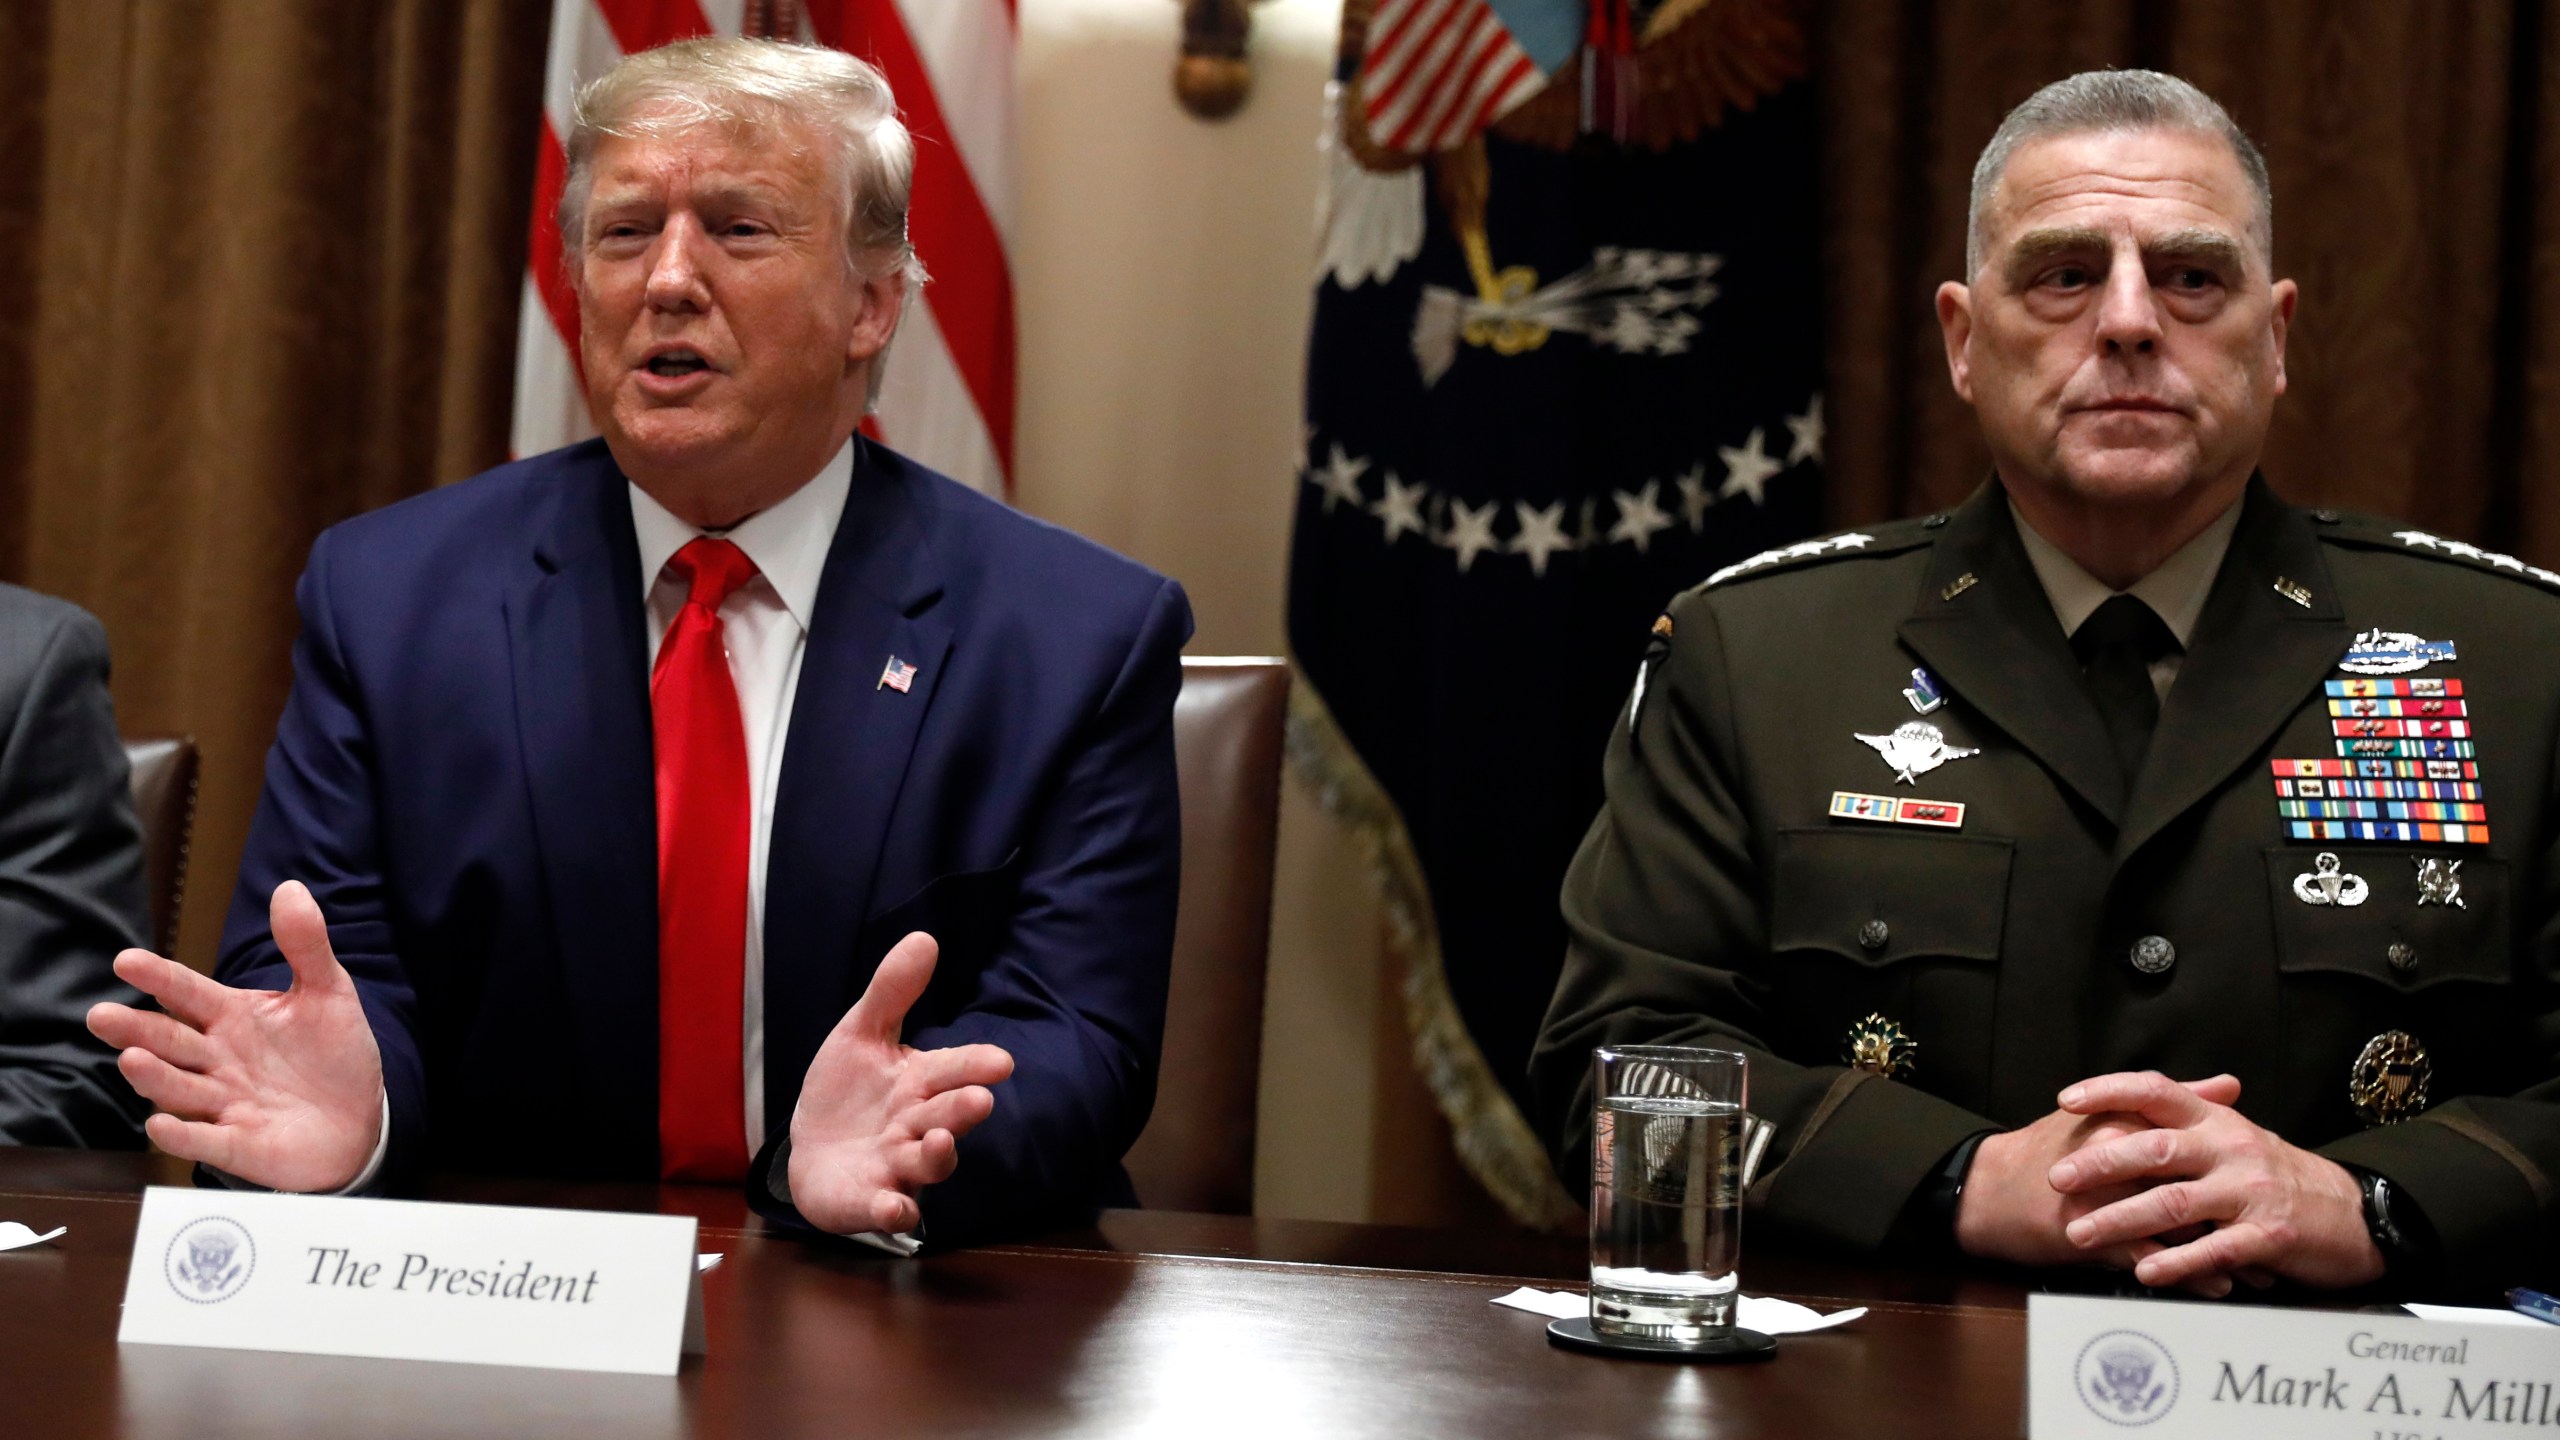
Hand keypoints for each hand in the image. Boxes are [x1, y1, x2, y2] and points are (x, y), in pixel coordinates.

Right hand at [83, 881, 384, 1191]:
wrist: (360, 1119)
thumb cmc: (333, 1054)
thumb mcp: (328, 993)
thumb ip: (305, 946)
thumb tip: (290, 888)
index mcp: (233, 1018)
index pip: (188, 993)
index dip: (159, 978)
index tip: (125, 961)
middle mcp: (218, 1060)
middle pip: (170, 1042)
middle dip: (136, 1030)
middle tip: (101, 1015)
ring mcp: (224, 1103)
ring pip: (180, 1089)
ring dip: (155, 1077)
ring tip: (131, 1059)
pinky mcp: (239, 1144)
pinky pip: (206, 1141)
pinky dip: (183, 1135)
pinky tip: (160, 1125)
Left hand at [787, 932, 1014, 1235]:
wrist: (812, 1151)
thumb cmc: (847, 1091)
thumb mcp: (860, 1035)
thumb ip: (891, 991)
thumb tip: (925, 937)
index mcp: (919, 1083)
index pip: (954, 1070)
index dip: (976, 1066)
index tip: (1001, 1062)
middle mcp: (917, 1127)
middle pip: (947, 1117)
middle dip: (962, 1110)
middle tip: (979, 1100)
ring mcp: (897, 1167)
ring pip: (927, 1165)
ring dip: (936, 1156)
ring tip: (936, 1142)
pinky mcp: (872, 1202)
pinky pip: (889, 1210)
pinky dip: (894, 1212)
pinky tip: (895, 1208)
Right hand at [1955, 1073, 2243, 1271]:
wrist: (1986, 1190)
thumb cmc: (2048, 1151)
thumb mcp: (2107, 1114)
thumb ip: (2171, 1098)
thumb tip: (2228, 1085)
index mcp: (2127, 1121)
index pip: (2198, 1140)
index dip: (2239, 1166)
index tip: (2271, 1184)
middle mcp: (2121, 1156)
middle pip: (2198, 1186)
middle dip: (2240, 1215)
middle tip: (2279, 1234)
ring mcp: (2107, 1197)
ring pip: (2181, 1225)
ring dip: (2224, 1252)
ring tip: (2258, 1272)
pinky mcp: (2092, 1234)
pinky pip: (2152, 1258)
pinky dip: (2187, 1274)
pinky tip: (2215, 1285)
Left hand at [2050, 1071, 2381, 1292]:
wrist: (2355, 1213)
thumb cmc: (2278, 1174)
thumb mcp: (2235, 1136)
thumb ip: (2185, 1120)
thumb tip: (2126, 1100)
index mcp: (2216, 1120)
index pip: (2157, 1090)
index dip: (2109, 1090)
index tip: (2066, 1101)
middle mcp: (2230, 1148)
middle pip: (2156, 1149)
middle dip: (2100, 1164)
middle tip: (2057, 1179)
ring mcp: (2250, 1191)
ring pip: (2175, 1203)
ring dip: (2121, 1220)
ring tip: (2080, 1234)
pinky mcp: (2268, 1235)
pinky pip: (2214, 1249)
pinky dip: (2177, 1261)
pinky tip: (2144, 1270)